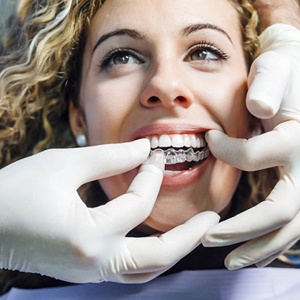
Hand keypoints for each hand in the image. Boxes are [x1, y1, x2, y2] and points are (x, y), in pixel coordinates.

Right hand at [0, 139, 218, 282]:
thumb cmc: (16, 191)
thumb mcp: (63, 164)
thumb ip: (109, 157)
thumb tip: (144, 151)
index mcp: (88, 235)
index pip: (138, 203)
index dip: (150, 175)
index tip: (154, 155)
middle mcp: (94, 263)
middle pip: (158, 257)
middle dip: (189, 236)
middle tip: (213, 219)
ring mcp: (90, 273)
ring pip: (146, 272)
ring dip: (174, 251)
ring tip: (194, 232)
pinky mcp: (86, 271)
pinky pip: (129, 270)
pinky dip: (150, 255)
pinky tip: (158, 238)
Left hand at [202, 24, 299, 268]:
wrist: (298, 74)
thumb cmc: (284, 72)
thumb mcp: (276, 70)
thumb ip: (269, 85)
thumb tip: (260, 108)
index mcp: (298, 137)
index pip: (256, 157)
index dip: (227, 151)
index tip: (207, 139)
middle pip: (283, 211)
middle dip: (243, 229)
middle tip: (208, 238)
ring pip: (292, 227)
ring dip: (259, 247)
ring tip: (231, 260)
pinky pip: (292, 223)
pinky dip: (272, 241)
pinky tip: (252, 251)